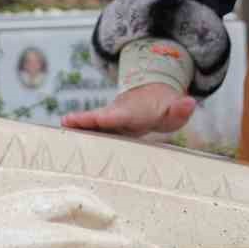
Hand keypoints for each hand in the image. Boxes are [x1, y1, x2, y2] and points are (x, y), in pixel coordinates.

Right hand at [61, 82, 194, 135]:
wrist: (154, 98)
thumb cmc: (165, 106)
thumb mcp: (175, 107)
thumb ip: (181, 107)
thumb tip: (191, 102)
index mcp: (130, 112)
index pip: (115, 116)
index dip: (101, 118)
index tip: (86, 119)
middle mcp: (116, 115)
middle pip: (97, 119)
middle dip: (82, 121)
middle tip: (64, 123)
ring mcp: (110, 122)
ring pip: (91, 128)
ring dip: (76, 131)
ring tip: (58, 137)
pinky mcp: (108, 129)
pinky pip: (93, 134)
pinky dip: (81, 139)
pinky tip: (67, 149)